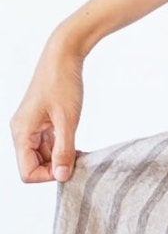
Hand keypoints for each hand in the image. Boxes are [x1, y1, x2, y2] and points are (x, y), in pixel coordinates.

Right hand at [11, 33, 85, 183]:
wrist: (63, 56)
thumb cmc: (63, 84)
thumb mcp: (67, 121)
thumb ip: (64, 151)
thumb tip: (62, 177)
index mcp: (21, 133)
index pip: (27, 173)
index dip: (49, 176)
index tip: (71, 166)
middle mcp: (21, 132)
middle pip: (34, 166)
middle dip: (56, 168)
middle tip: (79, 160)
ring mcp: (30, 127)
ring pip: (42, 156)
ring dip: (61, 159)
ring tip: (81, 153)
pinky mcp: (40, 122)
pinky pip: (47, 145)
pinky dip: (62, 149)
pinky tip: (77, 146)